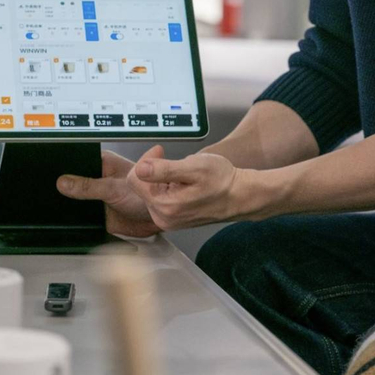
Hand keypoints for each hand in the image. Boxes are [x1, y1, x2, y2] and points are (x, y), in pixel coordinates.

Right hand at [57, 146, 165, 237]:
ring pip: (74, 201)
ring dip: (69, 206)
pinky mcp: (97, 214)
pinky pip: (81, 217)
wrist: (162, 214)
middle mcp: (97, 179)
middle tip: (52, 194)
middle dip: (62, 189)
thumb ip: (89, 185)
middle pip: (71, 182)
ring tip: (59, 207)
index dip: (62, 167)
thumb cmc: (151, 191)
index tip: (49, 174)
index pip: (75, 161)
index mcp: (101, 163)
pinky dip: (76, 221)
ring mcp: (96, 197)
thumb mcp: (115, 188)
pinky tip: (71, 221)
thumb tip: (64, 181)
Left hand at [126, 151, 251, 231]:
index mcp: (164, 206)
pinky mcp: (173, 221)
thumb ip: (164, 169)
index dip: (146, 160)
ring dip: (161, 180)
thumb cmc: (221, 180)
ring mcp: (168, 222)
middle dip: (154, 171)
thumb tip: (140, 168)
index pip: (135, 178)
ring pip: (150, 193)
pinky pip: (160, 201)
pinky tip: (184, 185)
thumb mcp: (194, 167)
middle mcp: (162, 218)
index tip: (162, 152)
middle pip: (140, 187)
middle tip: (176, 162)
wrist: (240, 196)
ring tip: (183, 175)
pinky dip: (168, 189)